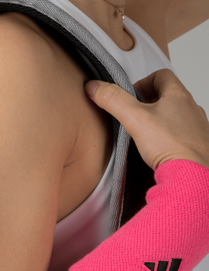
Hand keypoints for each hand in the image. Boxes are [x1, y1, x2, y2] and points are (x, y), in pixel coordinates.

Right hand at [85, 69, 208, 169]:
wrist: (191, 174)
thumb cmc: (170, 146)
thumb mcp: (134, 119)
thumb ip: (113, 101)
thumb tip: (94, 87)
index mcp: (179, 96)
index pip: (161, 75)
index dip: (142, 82)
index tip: (131, 97)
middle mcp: (191, 108)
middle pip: (168, 95)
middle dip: (149, 102)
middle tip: (134, 115)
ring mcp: (196, 127)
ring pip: (176, 115)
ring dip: (160, 119)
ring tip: (145, 133)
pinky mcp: (196, 144)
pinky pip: (181, 134)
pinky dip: (169, 136)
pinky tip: (158, 148)